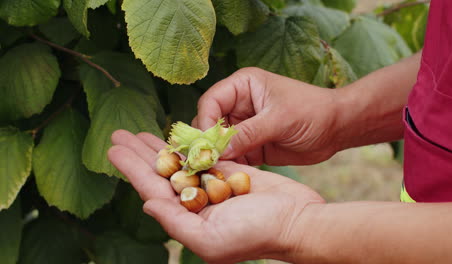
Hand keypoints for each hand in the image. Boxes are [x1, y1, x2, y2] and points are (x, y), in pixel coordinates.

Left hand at [108, 130, 324, 262]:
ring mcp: (214, 186)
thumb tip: (146, 205)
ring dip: (159, 146)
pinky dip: (187, 144)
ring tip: (139, 131)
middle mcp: (197, 203)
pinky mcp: (230, 172)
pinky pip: (203, 156)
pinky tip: (174, 135)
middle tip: (118, 133)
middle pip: (161, 173)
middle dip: (138, 154)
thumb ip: (176, 222)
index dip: (131, 169)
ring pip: (179, 162)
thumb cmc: (257, 234)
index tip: (112, 149)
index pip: (152, 190)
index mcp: (188, 220)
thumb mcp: (211, 238)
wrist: (298, 220)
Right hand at [193, 67, 340, 165]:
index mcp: (243, 86)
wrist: (337, 128)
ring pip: (218, 143)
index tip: (205, 145)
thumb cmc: (312, 112)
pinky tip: (230, 176)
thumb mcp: (279, 119)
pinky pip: (233, 157)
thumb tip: (218, 150)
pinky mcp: (251, 146)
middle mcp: (239, 105)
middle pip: (210, 123)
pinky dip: (230, 166)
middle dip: (207, 143)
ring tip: (216, 172)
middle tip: (206, 162)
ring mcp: (244, 127)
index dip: (205, 122)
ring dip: (217, 157)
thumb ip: (248, 133)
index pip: (211, 101)